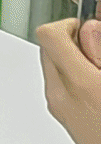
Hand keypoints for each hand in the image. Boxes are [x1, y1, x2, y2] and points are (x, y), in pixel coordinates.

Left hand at [39, 16, 100, 143]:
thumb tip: (90, 28)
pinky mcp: (62, 118)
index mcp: (79, 84)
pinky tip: (97, 88)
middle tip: (98, 52)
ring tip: (99, 72)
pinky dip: (74, 77)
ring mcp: (59, 109)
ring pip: (53, 66)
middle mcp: (61, 97)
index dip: (70, 25)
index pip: (49, 34)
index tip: (90, 29)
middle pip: (47, 48)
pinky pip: (59, 86)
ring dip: (74, 60)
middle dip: (73, 42)